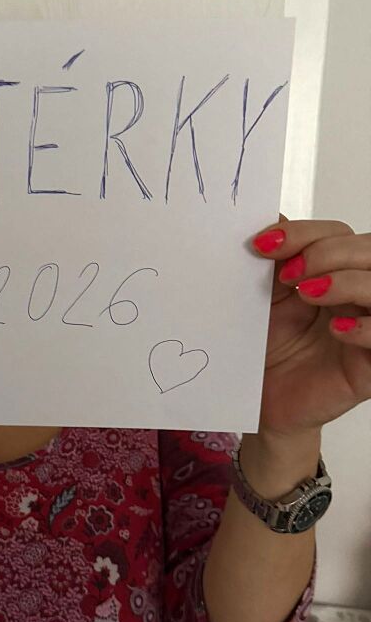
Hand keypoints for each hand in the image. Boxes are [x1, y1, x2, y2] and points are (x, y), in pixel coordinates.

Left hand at [251, 214, 370, 435]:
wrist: (260, 403)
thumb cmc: (265, 351)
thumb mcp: (263, 300)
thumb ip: (272, 262)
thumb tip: (267, 218)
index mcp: (334, 272)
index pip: (339, 234)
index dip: (305, 233)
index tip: (263, 245)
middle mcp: (358, 294)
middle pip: (370, 250)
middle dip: (328, 253)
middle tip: (289, 274)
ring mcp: (370, 327)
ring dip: (347, 281)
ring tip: (307, 294)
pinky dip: (365, 326)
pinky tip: (335, 329)